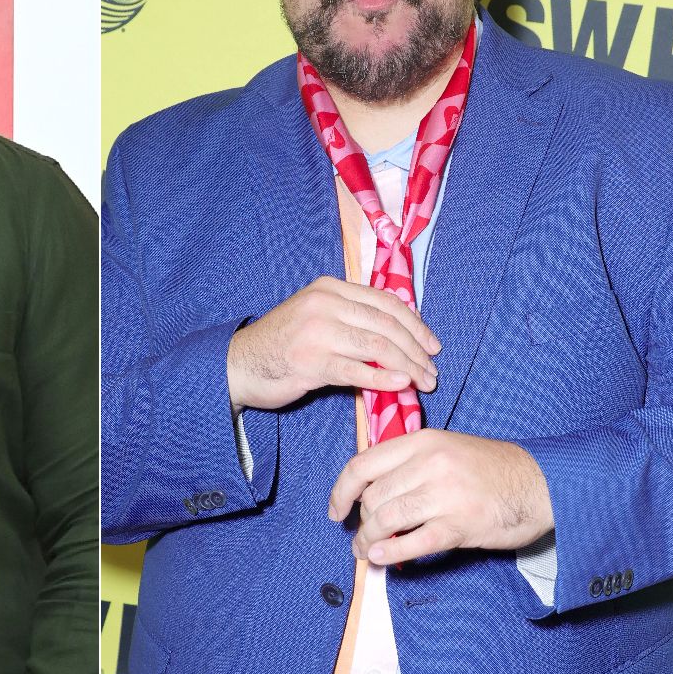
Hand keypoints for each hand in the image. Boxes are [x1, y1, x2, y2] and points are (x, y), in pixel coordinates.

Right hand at [227, 276, 439, 410]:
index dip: (415, 324)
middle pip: (386, 325)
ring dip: (407, 367)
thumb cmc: (281, 344)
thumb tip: (400, 336)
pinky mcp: (310, 361)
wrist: (239, 364)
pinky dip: (383, 379)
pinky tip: (401, 385)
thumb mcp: (315, 316)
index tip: (433, 346)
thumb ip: (350, 317)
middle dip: (416, 350)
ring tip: (423, 383)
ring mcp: (316, 332)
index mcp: (328, 288)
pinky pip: (357, 370)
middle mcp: (324, 304)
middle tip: (432, 371)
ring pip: (377, 347)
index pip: (385, 302)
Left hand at [328, 428, 553, 565]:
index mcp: (422, 442)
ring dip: (369, 540)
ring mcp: (446, 494)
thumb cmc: (492, 469)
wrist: (544, 483)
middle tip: (361, 536)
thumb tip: (371, 494)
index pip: (362, 465)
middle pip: (373, 496)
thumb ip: (409, 464)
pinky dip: (391, 552)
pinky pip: (414, 541)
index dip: (341, 491)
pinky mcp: (461, 524)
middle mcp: (430, 464)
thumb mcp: (447, 449)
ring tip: (367, 551)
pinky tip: (381, 558)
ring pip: (386, 518)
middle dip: (361, 522)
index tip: (335, 511)